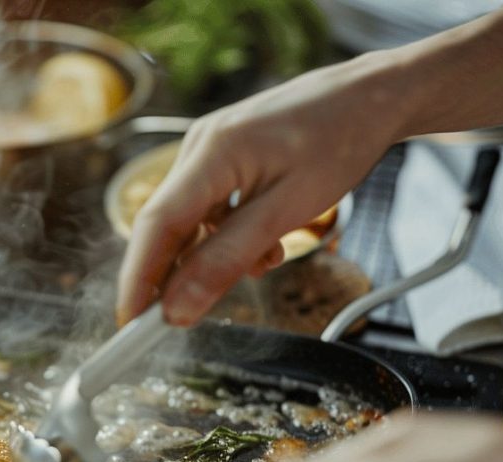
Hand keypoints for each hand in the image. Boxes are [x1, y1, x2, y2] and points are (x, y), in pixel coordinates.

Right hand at [116, 56, 405, 326]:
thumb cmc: (340, 141)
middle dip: (176, 275)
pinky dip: (230, 235)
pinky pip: (211, 208)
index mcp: (211, 151)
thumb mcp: (288, 212)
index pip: (155, 225)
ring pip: (193, 222)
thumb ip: (229, 259)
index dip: (138, 278)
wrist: (372, 96)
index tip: (130, 324)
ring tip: (267, 256)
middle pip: (167, 225)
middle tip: (184, 318)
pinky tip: (266, 239)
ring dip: (217, 253)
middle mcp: (199, 146)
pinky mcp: (224, 156)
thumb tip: (179, 307)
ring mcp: (210, 149)